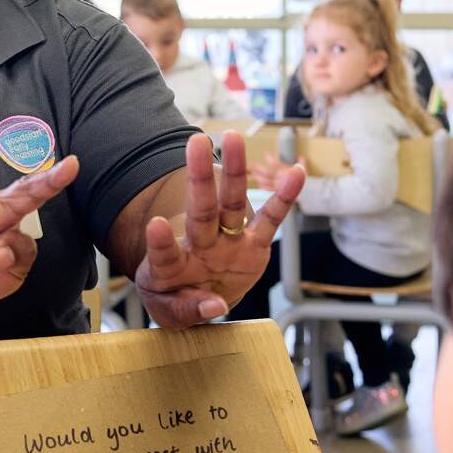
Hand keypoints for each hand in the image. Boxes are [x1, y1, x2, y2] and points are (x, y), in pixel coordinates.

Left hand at [135, 132, 303, 327]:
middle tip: (197, 142)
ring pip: (231, 203)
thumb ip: (188, 311)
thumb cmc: (178, 302)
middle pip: (200, 210)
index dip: (161, 242)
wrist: (199, 299)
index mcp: (170, 267)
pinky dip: (284, 198)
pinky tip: (296, 173)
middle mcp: (198, 246)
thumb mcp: (172, 315)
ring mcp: (226, 241)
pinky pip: (271, 220)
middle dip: (199, 178)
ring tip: (234, 137)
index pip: (164, 255)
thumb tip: (215, 305)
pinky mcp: (253, 245)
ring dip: (234, 171)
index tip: (156, 224)